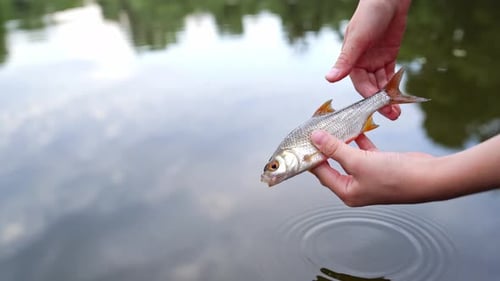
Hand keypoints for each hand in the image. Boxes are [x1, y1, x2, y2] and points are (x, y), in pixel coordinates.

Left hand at [310, 130, 433, 206]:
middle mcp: (356, 186)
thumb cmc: (394, 176)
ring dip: (342, 142)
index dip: (312, 156)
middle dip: (326, 147)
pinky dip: (360, 140)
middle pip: (333, 164)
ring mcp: (369, 176)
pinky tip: (356, 128)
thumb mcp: (358, 161)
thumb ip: (335, 149)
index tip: (305, 140)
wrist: (429, 177)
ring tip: (333, 126)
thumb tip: (315, 138)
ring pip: (349, 156)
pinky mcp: (380, 165)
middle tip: (317, 130)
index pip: (321, 173)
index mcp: (347, 192)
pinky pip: (364, 151)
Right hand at [327, 0, 411, 119]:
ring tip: (397, 112)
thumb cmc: (369, 14)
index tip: (377, 109)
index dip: (368, 97)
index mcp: (351, 60)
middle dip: (379, 102)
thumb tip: (329, 78)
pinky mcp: (388, 57)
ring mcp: (374, 61)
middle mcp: (361, 63)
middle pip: (370, 87)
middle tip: (391, 115)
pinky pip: (389, 75)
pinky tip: (399, 97)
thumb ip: (345, 60)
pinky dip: (393, 85)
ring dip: (388, 97)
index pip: (360, 84)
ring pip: (380, 84)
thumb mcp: (357, 39)